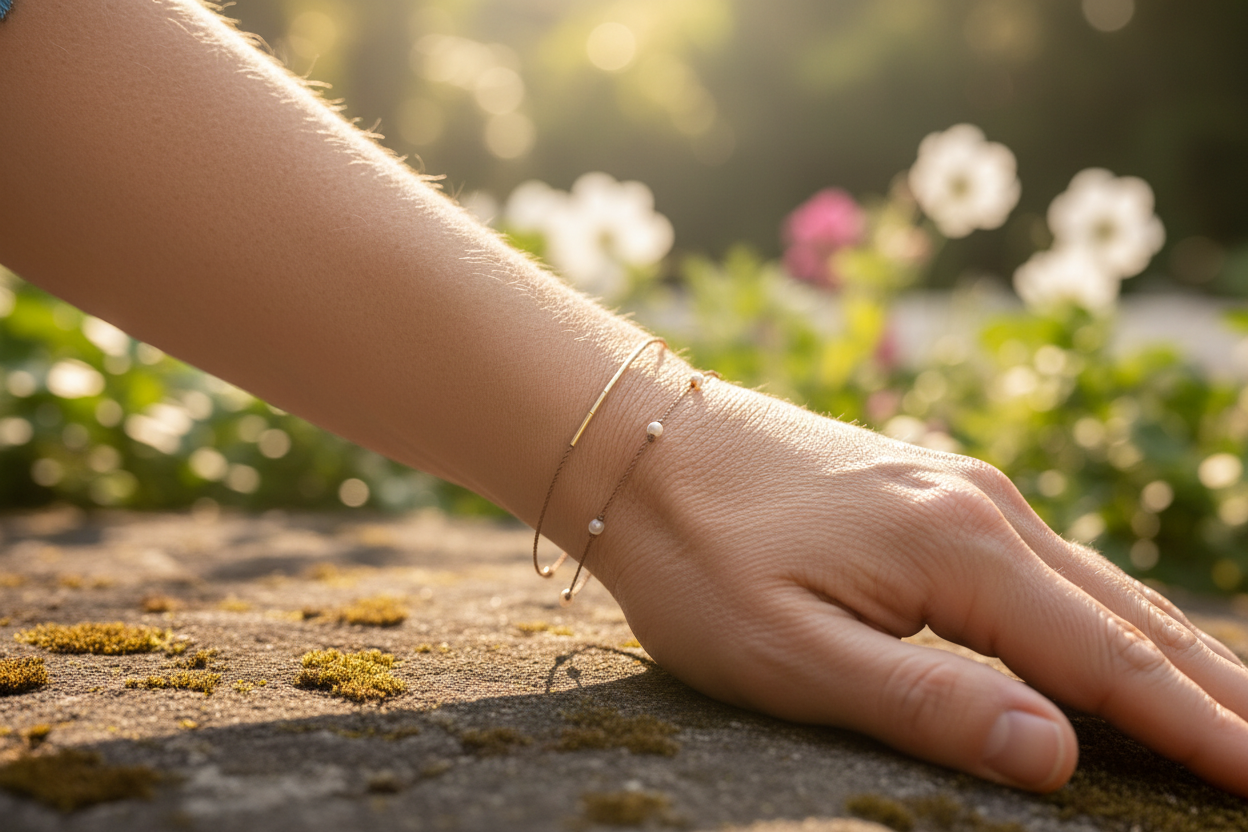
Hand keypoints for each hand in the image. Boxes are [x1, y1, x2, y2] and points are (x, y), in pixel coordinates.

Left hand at [590, 379, 1247, 793]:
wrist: (640, 442)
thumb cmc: (697, 556)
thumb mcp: (789, 654)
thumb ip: (926, 702)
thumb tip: (1061, 756)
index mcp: (960, 552)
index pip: (1111, 663)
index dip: (1202, 732)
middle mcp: (983, 508)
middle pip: (1131, 618)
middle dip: (1219, 692)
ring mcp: (962, 490)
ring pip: (1100, 585)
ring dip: (1176, 652)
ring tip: (1239, 709)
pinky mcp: (934, 489)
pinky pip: (1053, 563)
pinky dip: (1113, 613)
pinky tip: (1128, 639)